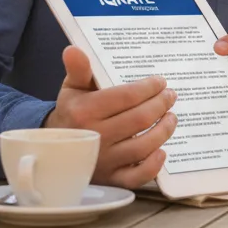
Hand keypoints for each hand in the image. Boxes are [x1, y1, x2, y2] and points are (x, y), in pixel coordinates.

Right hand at [44, 46, 176, 188]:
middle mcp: (95, 137)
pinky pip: (136, 177)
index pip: (126, 96)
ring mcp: (104, 161)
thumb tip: (73, 49)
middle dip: (161, 104)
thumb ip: (78, 69)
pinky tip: (162, 151)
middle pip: (140, 119)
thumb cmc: (71, 113)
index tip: (160, 82)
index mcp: (84, 112)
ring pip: (143, 146)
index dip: (148, 88)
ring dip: (164, 130)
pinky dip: (153, 166)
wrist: (55, 150)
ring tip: (171, 116)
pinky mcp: (110, 179)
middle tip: (170, 96)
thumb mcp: (72, 89)